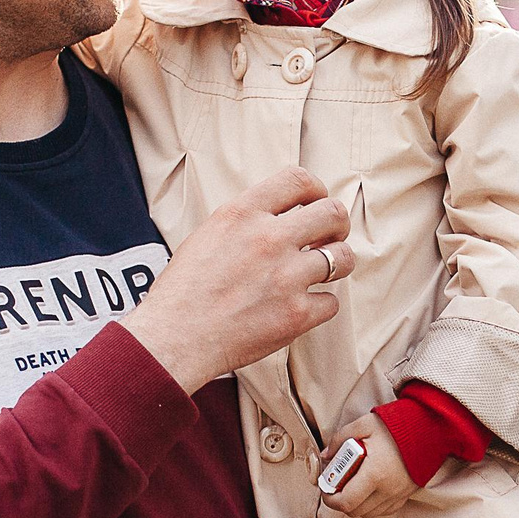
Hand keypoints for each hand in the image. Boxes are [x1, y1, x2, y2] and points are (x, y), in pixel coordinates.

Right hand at [122, 168, 353, 392]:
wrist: (175, 337)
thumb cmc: (184, 291)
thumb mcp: (208, 235)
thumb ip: (246, 221)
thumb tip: (280, 217)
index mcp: (243, 214)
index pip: (298, 180)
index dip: (316, 189)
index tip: (316, 201)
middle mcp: (270, 239)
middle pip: (332, 213)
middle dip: (338, 224)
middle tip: (330, 236)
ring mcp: (287, 277)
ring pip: (343, 257)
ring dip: (337, 264)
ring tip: (322, 272)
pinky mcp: (297, 314)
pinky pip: (331, 302)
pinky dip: (320, 306)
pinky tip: (301, 308)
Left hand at [316, 414, 417, 517]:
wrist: (431, 427)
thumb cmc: (397, 424)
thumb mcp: (364, 424)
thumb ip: (340, 439)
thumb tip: (326, 456)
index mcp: (374, 474)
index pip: (346, 502)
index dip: (330, 500)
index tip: (326, 489)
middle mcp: (387, 489)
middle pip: (355, 511)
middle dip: (341, 502)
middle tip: (336, 486)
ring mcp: (398, 494)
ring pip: (369, 513)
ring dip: (356, 505)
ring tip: (352, 486)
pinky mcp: (407, 494)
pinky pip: (384, 510)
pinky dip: (372, 505)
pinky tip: (369, 490)